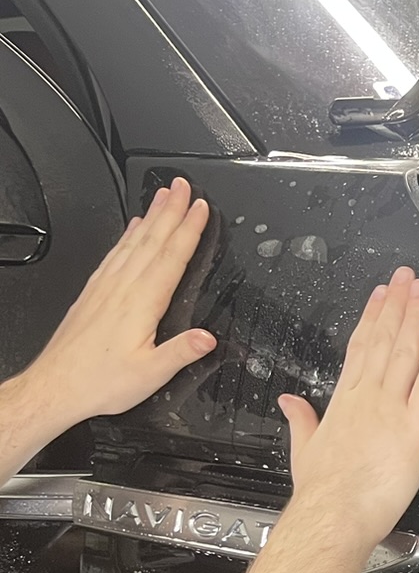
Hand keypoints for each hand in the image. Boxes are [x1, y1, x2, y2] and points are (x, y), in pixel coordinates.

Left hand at [14, 177, 215, 437]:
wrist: (56, 386)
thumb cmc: (100, 381)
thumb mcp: (150, 374)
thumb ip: (180, 353)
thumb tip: (208, 337)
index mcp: (141, 304)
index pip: (170, 257)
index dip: (189, 230)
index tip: (201, 207)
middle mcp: (121, 288)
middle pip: (152, 240)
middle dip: (171, 210)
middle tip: (183, 186)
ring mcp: (105, 287)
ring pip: (132, 242)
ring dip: (151, 216)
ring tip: (163, 196)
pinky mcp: (93, 293)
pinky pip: (115, 254)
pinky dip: (127, 235)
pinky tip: (132, 228)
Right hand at [276, 269, 418, 559]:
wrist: (333, 514)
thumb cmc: (321, 492)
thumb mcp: (304, 449)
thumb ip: (301, 420)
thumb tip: (290, 401)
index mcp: (343, 401)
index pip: (359, 348)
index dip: (371, 318)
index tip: (379, 296)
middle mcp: (367, 395)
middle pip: (384, 339)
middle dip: (396, 305)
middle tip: (407, 278)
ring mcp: (392, 405)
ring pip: (407, 349)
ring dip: (417, 315)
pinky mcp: (416, 423)